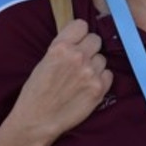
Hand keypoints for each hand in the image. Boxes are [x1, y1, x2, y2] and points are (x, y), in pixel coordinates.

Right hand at [10, 19, 113, 144]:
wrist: (37, 121)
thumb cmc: (36, 92)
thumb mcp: (44, 61)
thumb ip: (63, 48)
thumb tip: (79, 38)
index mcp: (60, 47)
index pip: (82, 25)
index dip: (79, 34)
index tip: (77, 41)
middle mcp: (77, 57)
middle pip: (96, 40)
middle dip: (89, 49)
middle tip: (80, 61)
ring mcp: (90, 73)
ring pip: (102, 59)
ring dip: (94, 66)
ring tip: (81, 78)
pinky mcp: (99, 88)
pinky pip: (108, 75)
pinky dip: (100, 80)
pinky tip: (87, 87)